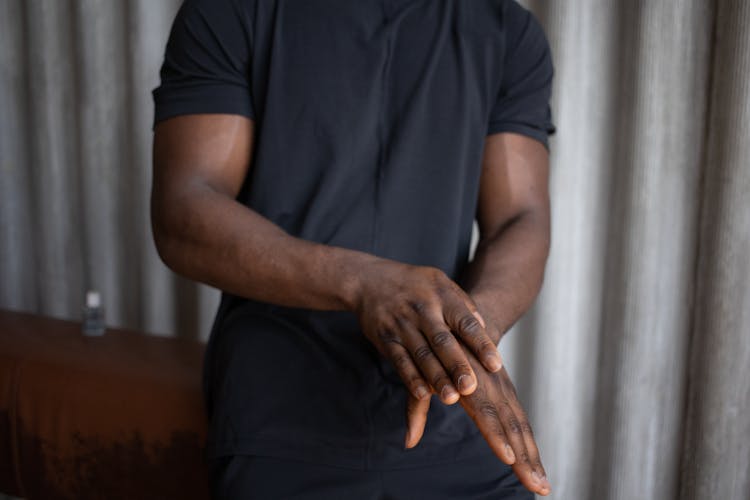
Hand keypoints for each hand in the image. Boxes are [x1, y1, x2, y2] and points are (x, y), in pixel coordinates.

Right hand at [354, 259, 503, 403]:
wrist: (369, 279)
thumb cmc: (414, 284)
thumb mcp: (441, 282)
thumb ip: (463, 304)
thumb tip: (485, 327)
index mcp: (441, 295)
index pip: (465, 322)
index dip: (481, 344)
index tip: (495, 365)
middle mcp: (422, 310)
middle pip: (442, 341)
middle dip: (457, 366)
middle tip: (471, 387)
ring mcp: (402, 325)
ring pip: (421, 355)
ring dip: (436, 378)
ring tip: (451, 398)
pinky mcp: (385, 338)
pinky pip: (399, 360)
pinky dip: (411, 378)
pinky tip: (423, 393)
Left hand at [404, 346, 550, 495]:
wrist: (467, 321)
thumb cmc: (439, 352)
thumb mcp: (424, 375)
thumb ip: (417, 408)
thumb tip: (407, 443)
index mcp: (471, 381)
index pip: (486, 412)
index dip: (497, 435)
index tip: (508, 458)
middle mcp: (493, 386)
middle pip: (512, 426)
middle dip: (525, 457)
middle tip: (537, 486)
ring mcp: (505, 390)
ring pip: (522, 427)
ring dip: (533, 457)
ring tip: (542, 486)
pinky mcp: (509, 394)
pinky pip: (522, 422)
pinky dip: (531, 447)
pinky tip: (537, 470)